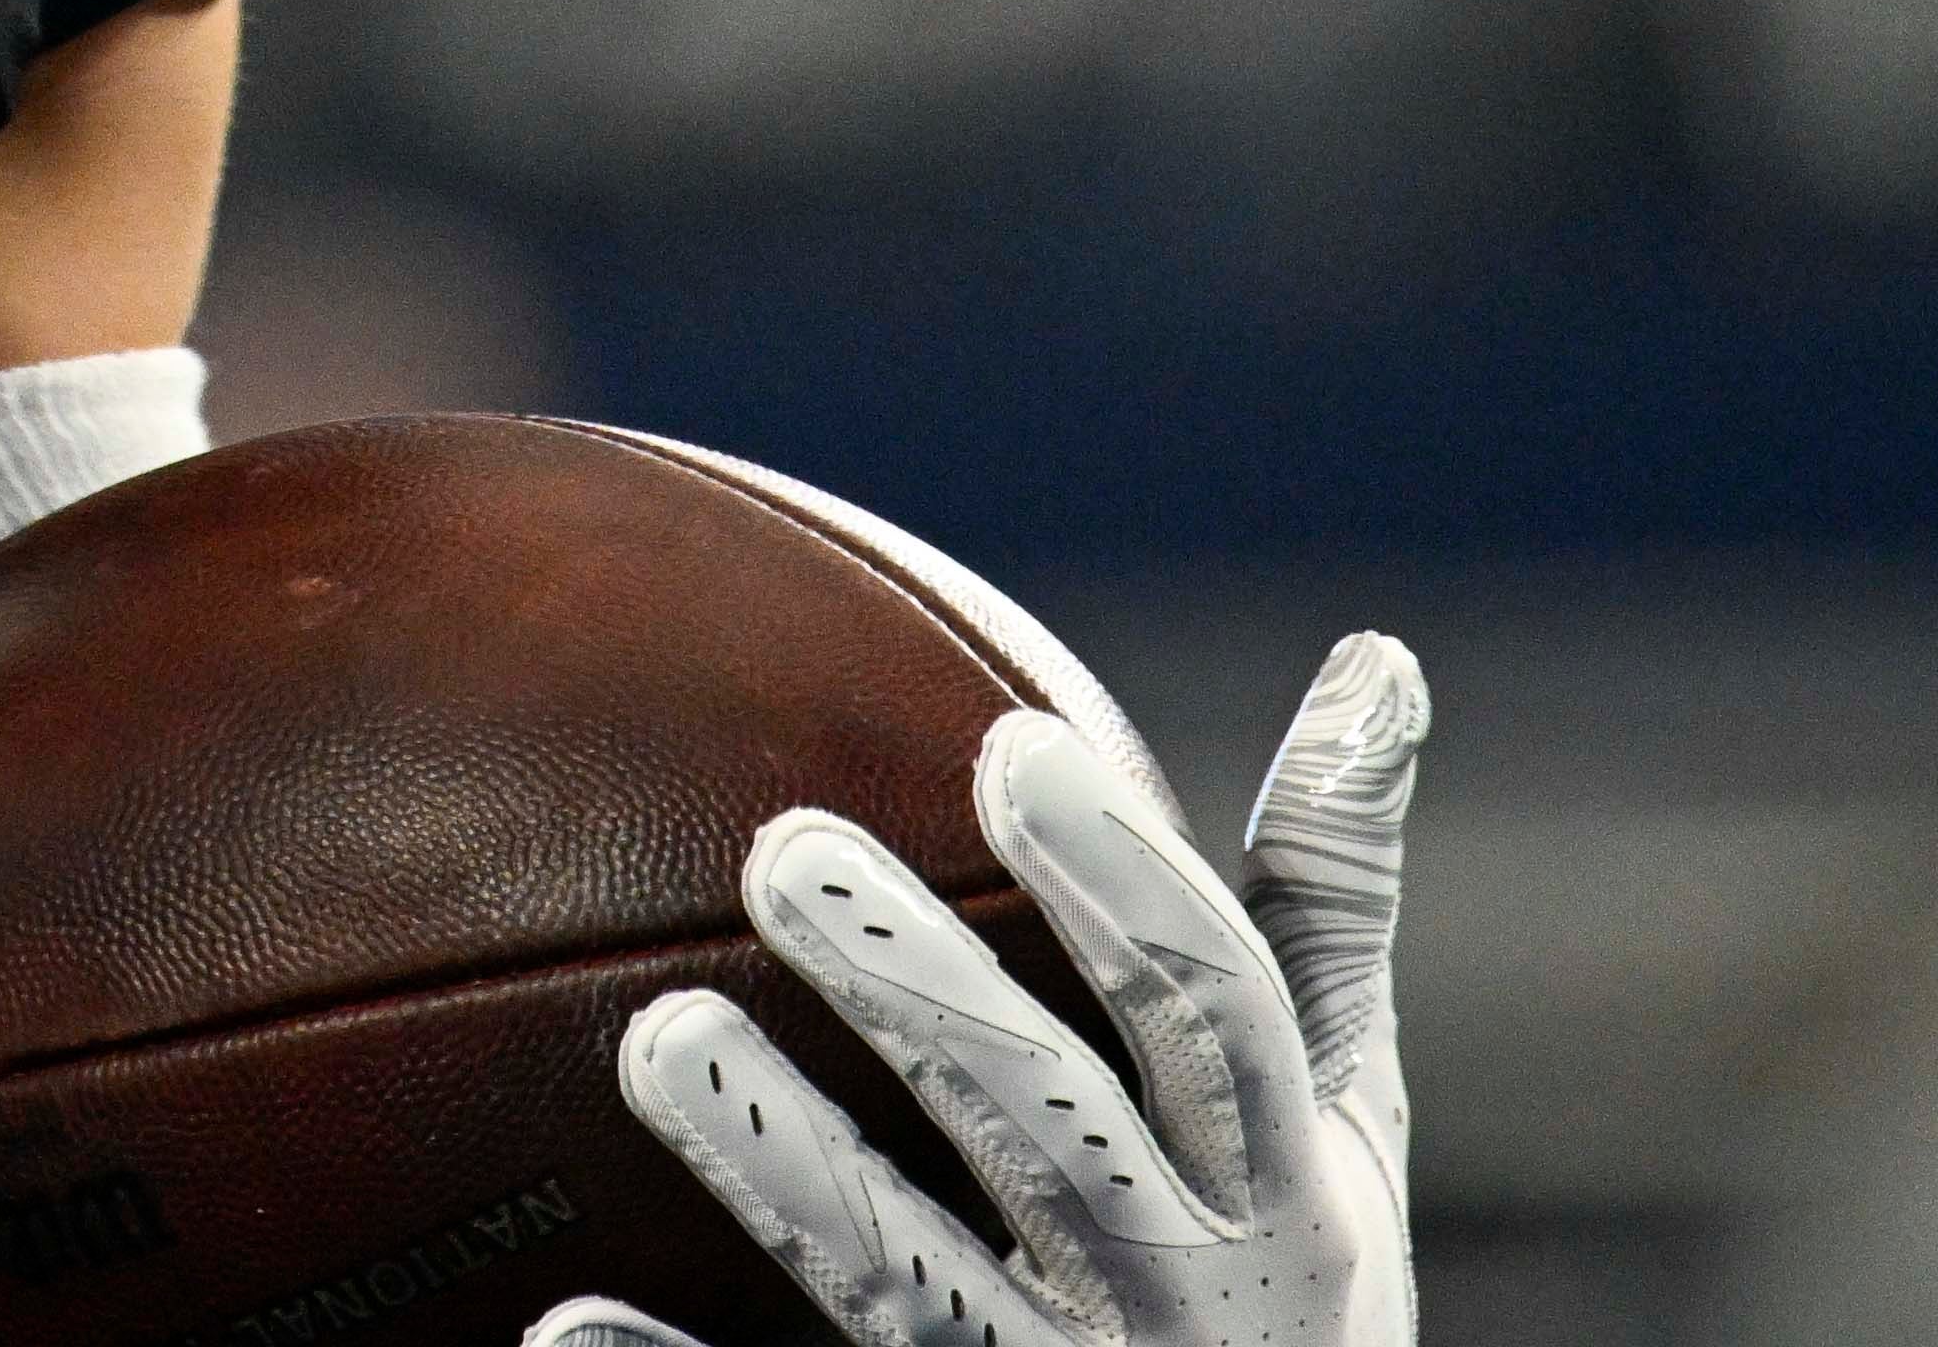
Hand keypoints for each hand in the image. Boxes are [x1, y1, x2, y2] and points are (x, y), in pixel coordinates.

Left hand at [522, 639, 1423, 1346]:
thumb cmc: (1289, 1280)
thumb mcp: (1338, 1119)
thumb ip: (1324, 907)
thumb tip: (1375, 657)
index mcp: (1282, 1193)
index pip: (1215, 1016)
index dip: (1127, 887)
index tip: (1015, 747)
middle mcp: (1176, 1296)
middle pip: (1047, 1132)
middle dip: (925, 996)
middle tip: (782, 848)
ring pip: (901, 1278)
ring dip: (780, 1162)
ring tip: (657, 1035)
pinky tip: (561, 1323)